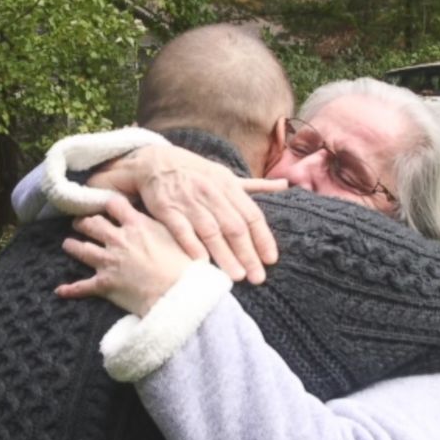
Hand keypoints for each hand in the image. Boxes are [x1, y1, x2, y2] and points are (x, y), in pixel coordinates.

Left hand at [57, 196, 193, 316]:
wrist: (178, 294)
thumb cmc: (183, 266)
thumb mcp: (177, 235)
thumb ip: (161, 224)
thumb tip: (163, 216)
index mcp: (136, 225)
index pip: (114, 204)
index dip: (106, 202)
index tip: (101, 203)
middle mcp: (119, 240)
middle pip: (93, 224)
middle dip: (84, 222)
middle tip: (80, 222)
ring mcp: (108, 262)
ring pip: (82, 249)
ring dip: (72, 246)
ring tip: (68, 244)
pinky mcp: (105, 284)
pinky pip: (82, 286)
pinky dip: (70, 289)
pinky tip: (60, 290)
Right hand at [88, 145, 285, 283]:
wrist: (154, 162)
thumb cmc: (195, 173)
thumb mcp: (225, 175)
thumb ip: (253, 186)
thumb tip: (285, 184)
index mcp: (228, 185)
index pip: (251, 214)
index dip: (263, 238)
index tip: (271, 260)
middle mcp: (210, 193)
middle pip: (234, 227)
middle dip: (247, 254)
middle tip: (257, 277)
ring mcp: (188, 201)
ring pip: (211, 231)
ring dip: (224, 255)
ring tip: (236, 276)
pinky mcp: (166, 208)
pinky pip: (181, 229)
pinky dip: (192, 245)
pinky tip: (202, 263)